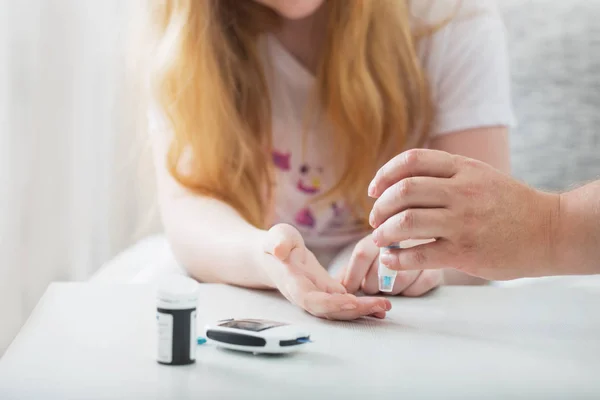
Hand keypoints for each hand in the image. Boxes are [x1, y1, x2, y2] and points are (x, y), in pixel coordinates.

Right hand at [262, 224, 390, 319]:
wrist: (273, 256)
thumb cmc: (275, 243)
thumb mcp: (276, 238)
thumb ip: (278, 243)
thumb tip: (279, 250)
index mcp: (294, 285)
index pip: (312, 300)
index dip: (332, 304)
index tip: (352, 301)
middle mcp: (308, 296)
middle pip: (332, 311)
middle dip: (356, 311)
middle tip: (381, 306)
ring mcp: (320, 296)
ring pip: (342, 309)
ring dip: (363, 310)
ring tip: (385, 307)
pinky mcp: (329, 292)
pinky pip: (347, 302)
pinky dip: (363, 305)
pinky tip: (381, 305)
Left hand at [337, 235, 441, 296]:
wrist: (429, 249)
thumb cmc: (389, 255)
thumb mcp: (368, 256)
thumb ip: (350, 269)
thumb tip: (335, 286)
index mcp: (382, 229)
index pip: (362, 253)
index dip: (352, 275)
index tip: (348, 289)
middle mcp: (403, 236)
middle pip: (380, 270)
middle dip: (371, 285)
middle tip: (372, 287)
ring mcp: (423, 250)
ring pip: (400, 279)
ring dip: (391, 289)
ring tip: (391, 285)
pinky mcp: (438, 267)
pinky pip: (419, 286)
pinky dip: (410, 290)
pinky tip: (408, 284)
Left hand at [368, 149, 559, 279]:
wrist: (550, 231)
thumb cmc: (509, 204)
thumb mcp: (480, 175)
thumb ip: (446, 174)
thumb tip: (398, 183)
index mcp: (463, 168)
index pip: (412, 160)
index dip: (385, 174)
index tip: (374, 190)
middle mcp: (461, 191)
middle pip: (403, 190)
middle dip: (380, 206)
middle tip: (375, 219)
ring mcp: (463, 222)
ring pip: (406, 222)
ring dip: (383, 233)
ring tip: (380, 240)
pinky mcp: (464, 253)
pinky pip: (418, 255)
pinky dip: (396, 259)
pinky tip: (391, 260)